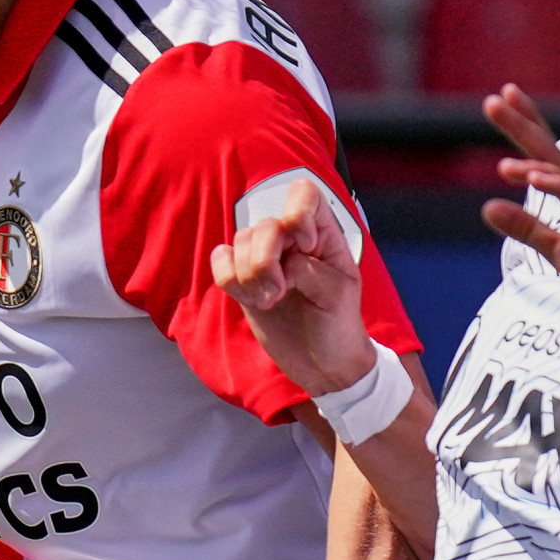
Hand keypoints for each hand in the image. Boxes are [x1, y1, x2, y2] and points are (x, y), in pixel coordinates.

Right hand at [207, 171, 378, 398]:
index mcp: (323, 234)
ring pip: (239, 241)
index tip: (305, 247)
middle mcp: (292, 240)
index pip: (303, 194)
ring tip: (269, 301)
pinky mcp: (244, 280)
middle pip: (264, 225)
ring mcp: (266, 259)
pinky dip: (229, 279)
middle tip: (277, 293)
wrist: (323, 365)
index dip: (296, 214)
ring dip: (249, 276)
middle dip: (264, 260)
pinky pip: (221, 260)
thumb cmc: (339, 326)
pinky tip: (249, 299)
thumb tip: (281, 264)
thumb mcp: (338, 294)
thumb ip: (309, 269)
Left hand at [480, 84, 559, 343]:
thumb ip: (528, 230)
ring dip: (537, 163)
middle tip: (495, 99)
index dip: (526, 127)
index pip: (546, 157)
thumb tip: (487, 206)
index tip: (500, 99)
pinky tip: (536, 179)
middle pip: (554, 154)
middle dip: (525, 127)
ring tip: (502, 161)